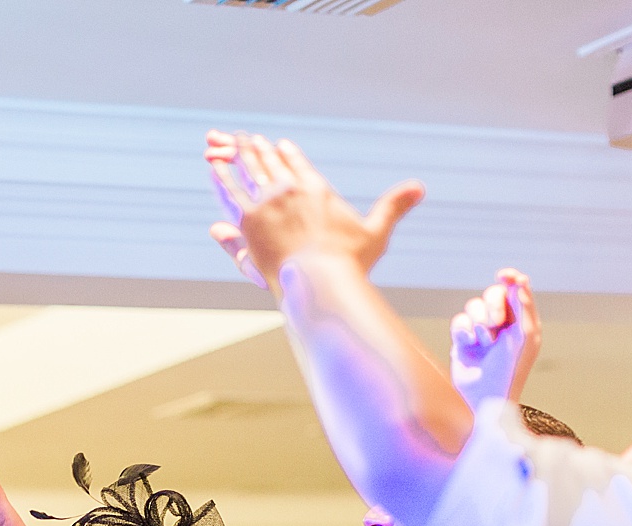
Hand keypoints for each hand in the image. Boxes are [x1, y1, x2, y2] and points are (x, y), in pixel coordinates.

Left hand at [207, 133, 423, 292]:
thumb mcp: (376, 231)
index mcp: (317, 189)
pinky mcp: (247, 219)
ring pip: (247, 171)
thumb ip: (394, 206)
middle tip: (249, 138)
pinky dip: (220, 176)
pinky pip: (229, 191)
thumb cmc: (349, 262)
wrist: (320, 279)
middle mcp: (290, 188)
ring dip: (237, 155)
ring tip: (227, 143)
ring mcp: (267, 201)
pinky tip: (210, 165)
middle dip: (258, 149)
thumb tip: (421, 187)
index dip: (289, 155)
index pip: (298, 165)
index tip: (281, 145)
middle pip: (270, 162)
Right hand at [449, 270, 540, 407]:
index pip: (516, 290)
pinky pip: (459, 321)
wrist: (486, 396)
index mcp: (522, 321)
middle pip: (493, 294)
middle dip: (493, 306)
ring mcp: (481, 331)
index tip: (504, 274)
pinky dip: (464, 331)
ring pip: (473, 306)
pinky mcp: (463, 339)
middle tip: (496, 324)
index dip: (510, 278)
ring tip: (484, 342)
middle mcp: (502, 324)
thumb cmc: (512, 369)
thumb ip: (524, 305)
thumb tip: (520, 279)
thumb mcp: (525, 336)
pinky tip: (469, 345)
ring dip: (479, 323)